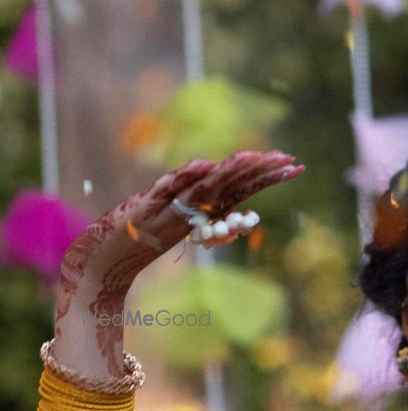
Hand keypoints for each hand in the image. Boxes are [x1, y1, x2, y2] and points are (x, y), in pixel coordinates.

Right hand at [57, 150, 305, 332]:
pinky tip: (204, 166)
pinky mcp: (147, 204)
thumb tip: (248, 222)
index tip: (295, 166)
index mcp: (203, 204)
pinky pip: (169, 188)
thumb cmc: (146, 242)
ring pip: (204, 181)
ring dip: (228, 168)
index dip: (268, 175)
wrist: (108, 253)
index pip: (242, 185)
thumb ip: (214, 227)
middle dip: (259, 169)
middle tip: (288, 159)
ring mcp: (169, 199)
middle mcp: (190, 198)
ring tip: (254, 157)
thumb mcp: (188, 237)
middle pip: (229, 179)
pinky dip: (185, 176)